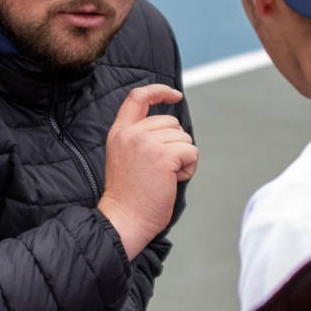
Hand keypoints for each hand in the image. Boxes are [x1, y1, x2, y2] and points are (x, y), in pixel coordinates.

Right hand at [97, 84, 197, 259]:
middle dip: (176, 143)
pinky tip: (174, 180)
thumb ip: (140, 138)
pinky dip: (189, 167)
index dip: (159, 91)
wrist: (124, 219)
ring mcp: (147, 143)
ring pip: (184, 137)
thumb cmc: (129, 196)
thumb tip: (172, 127)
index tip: (175, 95)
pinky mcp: (163, 156)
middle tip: (162, 169)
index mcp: (119, 132)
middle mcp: (131, 133)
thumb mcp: (125, 157)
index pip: (138, 97)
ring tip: (165, 177)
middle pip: (171, 122)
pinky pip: (191, 151)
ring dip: (183, 157)